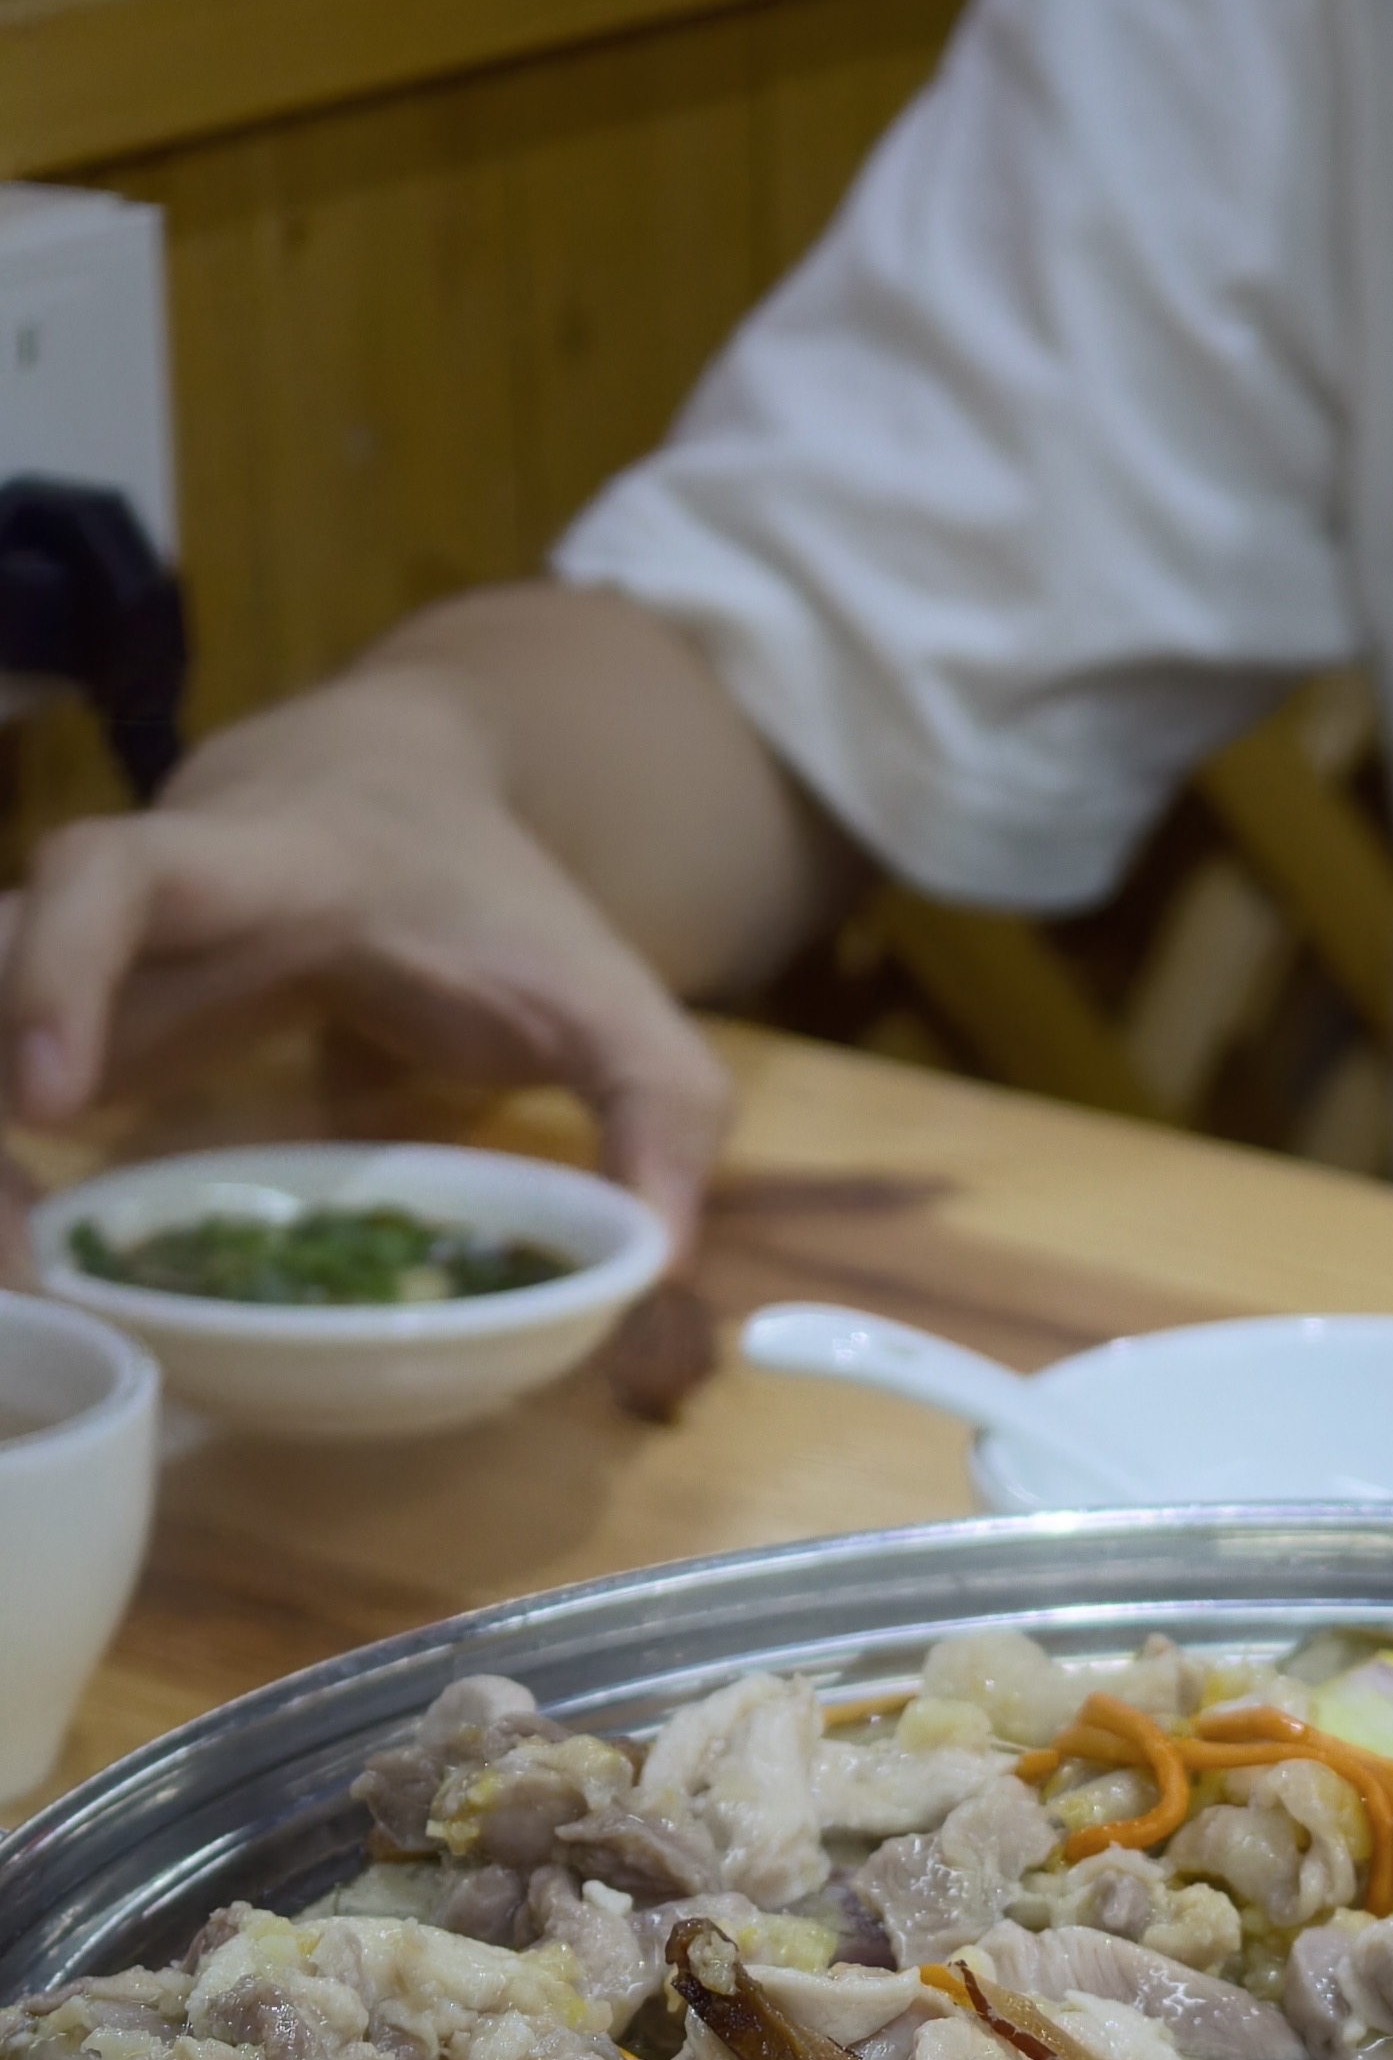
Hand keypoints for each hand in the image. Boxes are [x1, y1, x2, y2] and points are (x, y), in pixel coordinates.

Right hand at [0, 678, 733, 1231]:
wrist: (400, 786)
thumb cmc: (492, 898)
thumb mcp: (607, 997)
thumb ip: (660, 1112)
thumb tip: (659, 1259)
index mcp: (257, 866)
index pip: (117, 875)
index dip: (63, 966)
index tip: (49, 1093)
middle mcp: (139, 893)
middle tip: (15, 1250)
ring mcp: (88, 943)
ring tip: (20, 1274)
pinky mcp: (68, 1000)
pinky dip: (4, 1166)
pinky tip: (30, 1258)